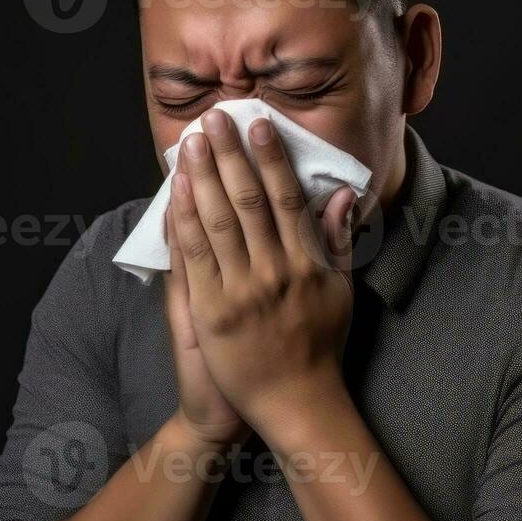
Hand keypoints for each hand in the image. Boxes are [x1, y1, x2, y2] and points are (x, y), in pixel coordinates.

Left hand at [169, 109, 355, 438]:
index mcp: (308, 263)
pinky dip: (184, 220)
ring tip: (192, 142)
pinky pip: (194, 257)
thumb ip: (337, 242)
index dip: (270, 159)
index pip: (286, 198)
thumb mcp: (340, 292)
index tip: (259, 125)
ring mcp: (241, 291)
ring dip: (203, 176)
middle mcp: (275, 271)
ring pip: (218, 221)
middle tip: (216, 117)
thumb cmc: (319, 345)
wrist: (295, 403)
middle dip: (230, 155)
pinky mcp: (211, 311)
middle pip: (248, 201)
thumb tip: (344, 195)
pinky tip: (177, 191)